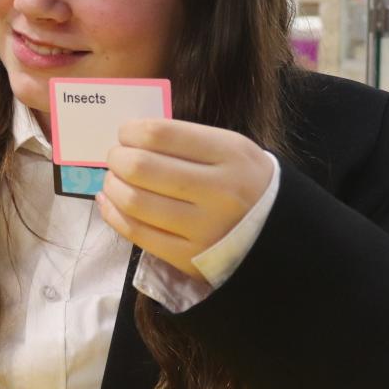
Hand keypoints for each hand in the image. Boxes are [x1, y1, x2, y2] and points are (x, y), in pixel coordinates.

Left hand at [95, 119, 274, 281]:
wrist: (278, 233)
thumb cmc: (243, 182)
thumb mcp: (231, 150)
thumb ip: (186, 141)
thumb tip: (131, 138)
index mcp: (230, 155)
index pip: (161, 135)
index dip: (131, 131)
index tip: (126, 133)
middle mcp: (218, 192)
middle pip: (142, 168)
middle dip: (117, 158)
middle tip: (116, 157)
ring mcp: (203, 228)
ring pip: (135, 201)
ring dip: (112, 185)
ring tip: (114, 179)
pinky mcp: (188, 256)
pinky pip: (136, 233)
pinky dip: (113, 213)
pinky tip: (110, 201)